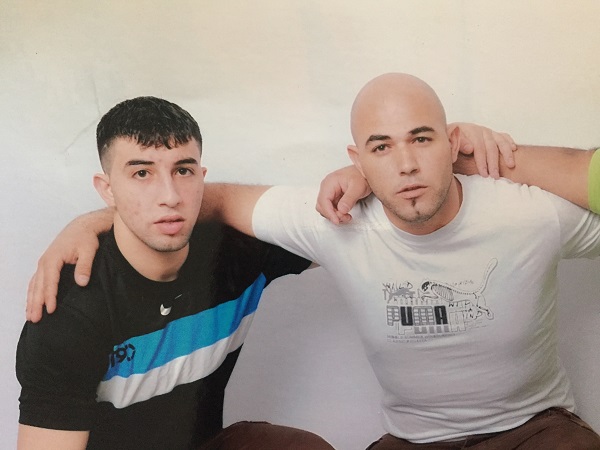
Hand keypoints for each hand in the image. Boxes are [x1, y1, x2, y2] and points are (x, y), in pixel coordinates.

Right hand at [26, 208, 112, 322]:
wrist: (82, 227)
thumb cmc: (86, 238)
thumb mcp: (89, 250)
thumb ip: (85, 266)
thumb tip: (82, 282)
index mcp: (53, 259)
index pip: (50, 282)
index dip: (50, 297)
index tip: (51, 310)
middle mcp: (45, 261)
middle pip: (38, 286)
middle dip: (36, 304)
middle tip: (35, 320)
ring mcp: (43, 263)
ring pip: (34, 285)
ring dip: (31, 301)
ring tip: (31, 317)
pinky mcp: (46, 265)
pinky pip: (36, 282)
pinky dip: (33, 293)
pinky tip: (32, 303)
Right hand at [316, 165, 371, 224]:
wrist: (366, 173)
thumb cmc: (362, 176)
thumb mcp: (358, 187)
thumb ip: (349, 199)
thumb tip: (341, 210)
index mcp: (329, 183)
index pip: (323, 201)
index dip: (329, 212)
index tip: (336, 220)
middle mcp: (327, 187)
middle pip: (322, 206)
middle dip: (332, 215)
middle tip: (344, 218)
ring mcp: (329, 192)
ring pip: (326, 209)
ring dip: (334, 215)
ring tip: (347, 216)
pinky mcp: (334, 197)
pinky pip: (331, 208)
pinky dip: (337, 214)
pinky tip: (345, 214)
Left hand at [449, 122, 515, 177]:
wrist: (448, 137)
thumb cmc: (447, 145)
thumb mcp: (447, 146)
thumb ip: (455, 147)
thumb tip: (470, 148)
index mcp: (464, 130)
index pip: (476, 146)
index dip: (481, 161)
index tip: (484, 173)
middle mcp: (477, 129)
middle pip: (489, 145)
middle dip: (493, 162)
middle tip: (495, 176)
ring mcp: (486, 131)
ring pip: (499, 141)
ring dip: (506, 154)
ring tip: (510, 166)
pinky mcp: (492, 134)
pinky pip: (504, 137)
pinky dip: (509, 142)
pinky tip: (514, 149)